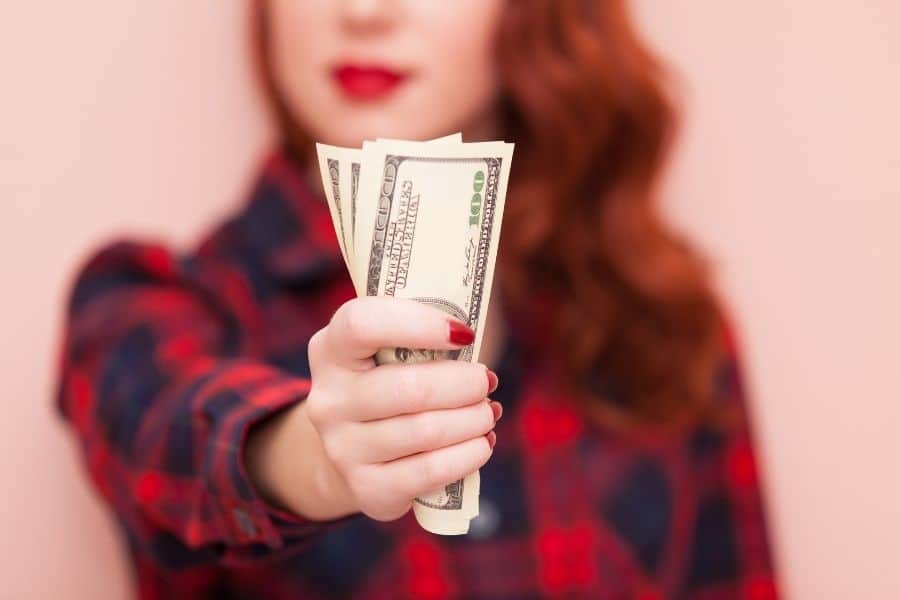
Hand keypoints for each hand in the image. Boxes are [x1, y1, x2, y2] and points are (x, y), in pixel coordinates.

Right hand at [248, 297, 499, 522]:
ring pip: (426, 431)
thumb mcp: (389, 348)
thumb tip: (472, 334)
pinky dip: (468, 455)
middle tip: (487, 380)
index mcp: (331, 349)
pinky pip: (430, 472)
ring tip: (488, 412)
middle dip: (464, 384)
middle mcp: (328, 400)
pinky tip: (482, 444)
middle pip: (410, 388)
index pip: (362, 324)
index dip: (418, 324)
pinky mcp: (367, 487)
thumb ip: (421, 332)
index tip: (464, 333)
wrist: (355, 448)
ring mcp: (342, 448)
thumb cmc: (388, 381)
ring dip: (473, 420)